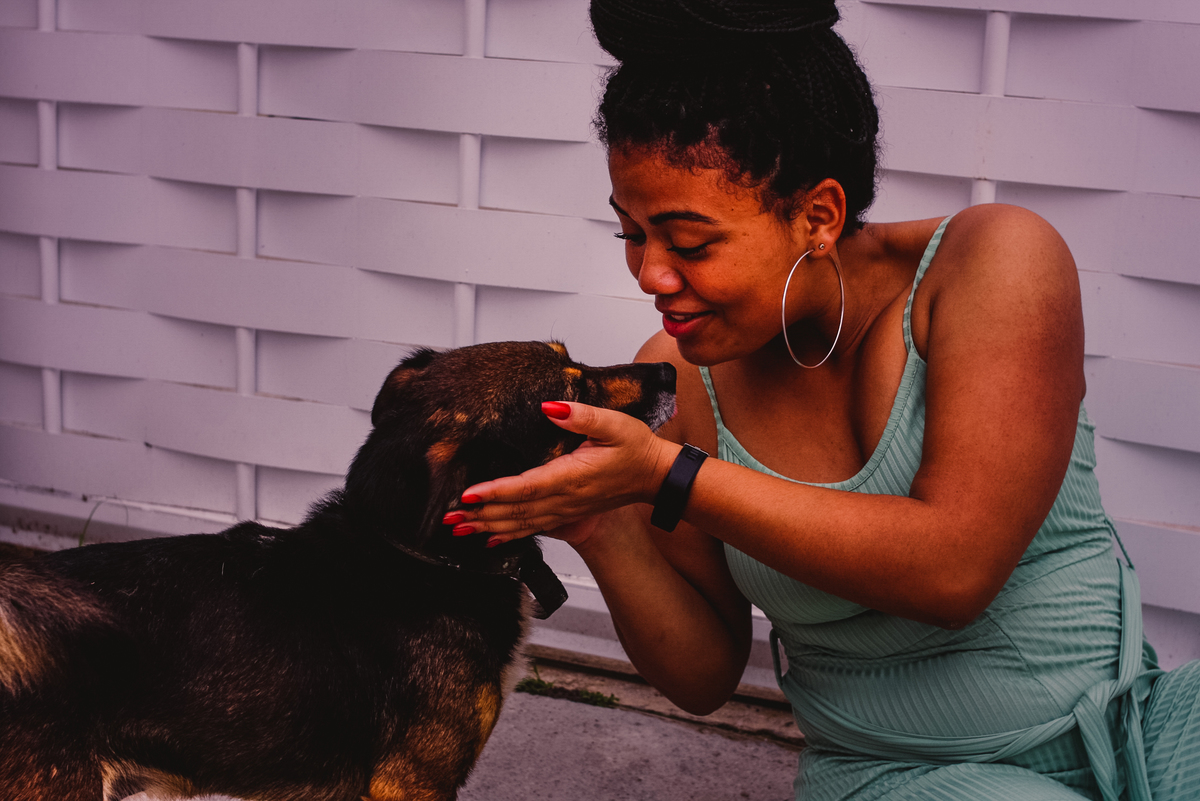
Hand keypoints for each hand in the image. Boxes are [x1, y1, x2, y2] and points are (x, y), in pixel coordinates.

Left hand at [443, 401, 678, 547]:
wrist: (655, 475)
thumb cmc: (636, 448)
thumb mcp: (614, 424)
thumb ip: (581, 416)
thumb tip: (551, 409)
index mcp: (572, 476)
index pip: (526, 486)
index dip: (496, 492)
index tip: (470, 495)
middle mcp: (565, 498)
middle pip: (516, 511)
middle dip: (481, 515)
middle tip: (449, 518)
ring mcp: (566, 509)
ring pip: (521, 523)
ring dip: (488, 527)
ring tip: (460, 530)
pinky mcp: (568, 513)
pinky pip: (533, 528)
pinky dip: (509, 536)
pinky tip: (491, 540)